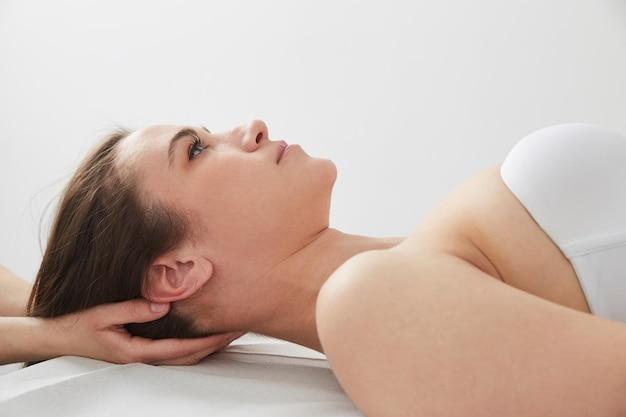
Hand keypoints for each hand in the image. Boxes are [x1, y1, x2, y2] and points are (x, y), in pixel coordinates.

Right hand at [46, 298, 245, 365]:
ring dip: (208, 347)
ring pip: (183, 358)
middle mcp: (142, 359)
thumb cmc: (76, 326)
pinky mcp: (140, 352)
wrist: (55, 338)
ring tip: (230, 332)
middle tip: (239, 330)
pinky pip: (173, 353)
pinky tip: (204, 336)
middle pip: (188, 357)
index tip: (228, 330)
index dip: (207, 340)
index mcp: (135, 352)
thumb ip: (133, 309)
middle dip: (216, 345)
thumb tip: (163, 304)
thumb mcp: (102, 314)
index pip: (181, 348)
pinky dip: (193, 346)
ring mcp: (142, 358)